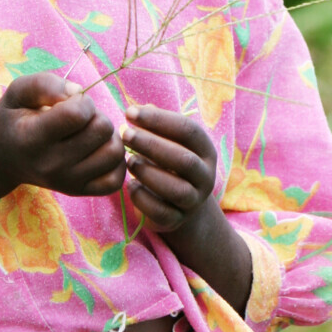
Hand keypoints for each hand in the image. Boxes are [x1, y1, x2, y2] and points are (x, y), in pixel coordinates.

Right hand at [0, 72, 126, 199]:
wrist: (2, 160)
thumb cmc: (14, 119)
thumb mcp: (18, 92)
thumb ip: (45, 84)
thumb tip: (78, 92)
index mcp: (32, 139)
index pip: (77, 114)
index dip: (81, 100)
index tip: (69, 103)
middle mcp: (51, 166)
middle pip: (102, 130)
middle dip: (95, 115)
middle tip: (78, 119)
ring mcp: (67, 183)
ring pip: (114, 153)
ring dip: (108, 136)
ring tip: (88, 133)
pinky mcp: (79, 192)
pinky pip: (115, 179)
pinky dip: (114, 162)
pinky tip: (97, 150)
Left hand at [119, 104, 216, 232]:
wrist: (181, 204)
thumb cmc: (169, 163)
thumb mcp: (168, 142)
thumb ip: (155, 126)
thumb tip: (136, 111)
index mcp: (205, 151)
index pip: (189, 130)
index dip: (159, 119)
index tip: (130, 112)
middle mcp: (205, 176)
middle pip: (185, 160)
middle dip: (152, 145)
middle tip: (125, 134)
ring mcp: (193, 201)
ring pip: (177, 189)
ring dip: (149, 173)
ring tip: (129, 162)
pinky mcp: (177, 220)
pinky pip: (161, 212)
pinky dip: (142, 198)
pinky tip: (130, 186)